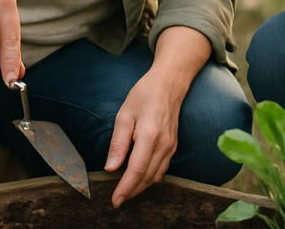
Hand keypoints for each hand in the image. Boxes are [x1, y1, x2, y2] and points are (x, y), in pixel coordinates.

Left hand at [105, 26, 210, 207]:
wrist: (170, 82)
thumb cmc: (145, 94)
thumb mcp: (125, 114)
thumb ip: (118, 142)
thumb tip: (111, 168)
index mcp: (149, 135)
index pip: (136, 170)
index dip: (125, 188)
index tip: (114, 201)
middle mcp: (164, 143)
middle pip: (147, 177)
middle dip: (132, 192)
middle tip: (117, 200)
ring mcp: (171, 145)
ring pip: (156, 176)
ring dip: (141, 187)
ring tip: (126, 192)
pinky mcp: (174, 144)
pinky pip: (163, 168)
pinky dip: (151, 178)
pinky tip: (140, 178)